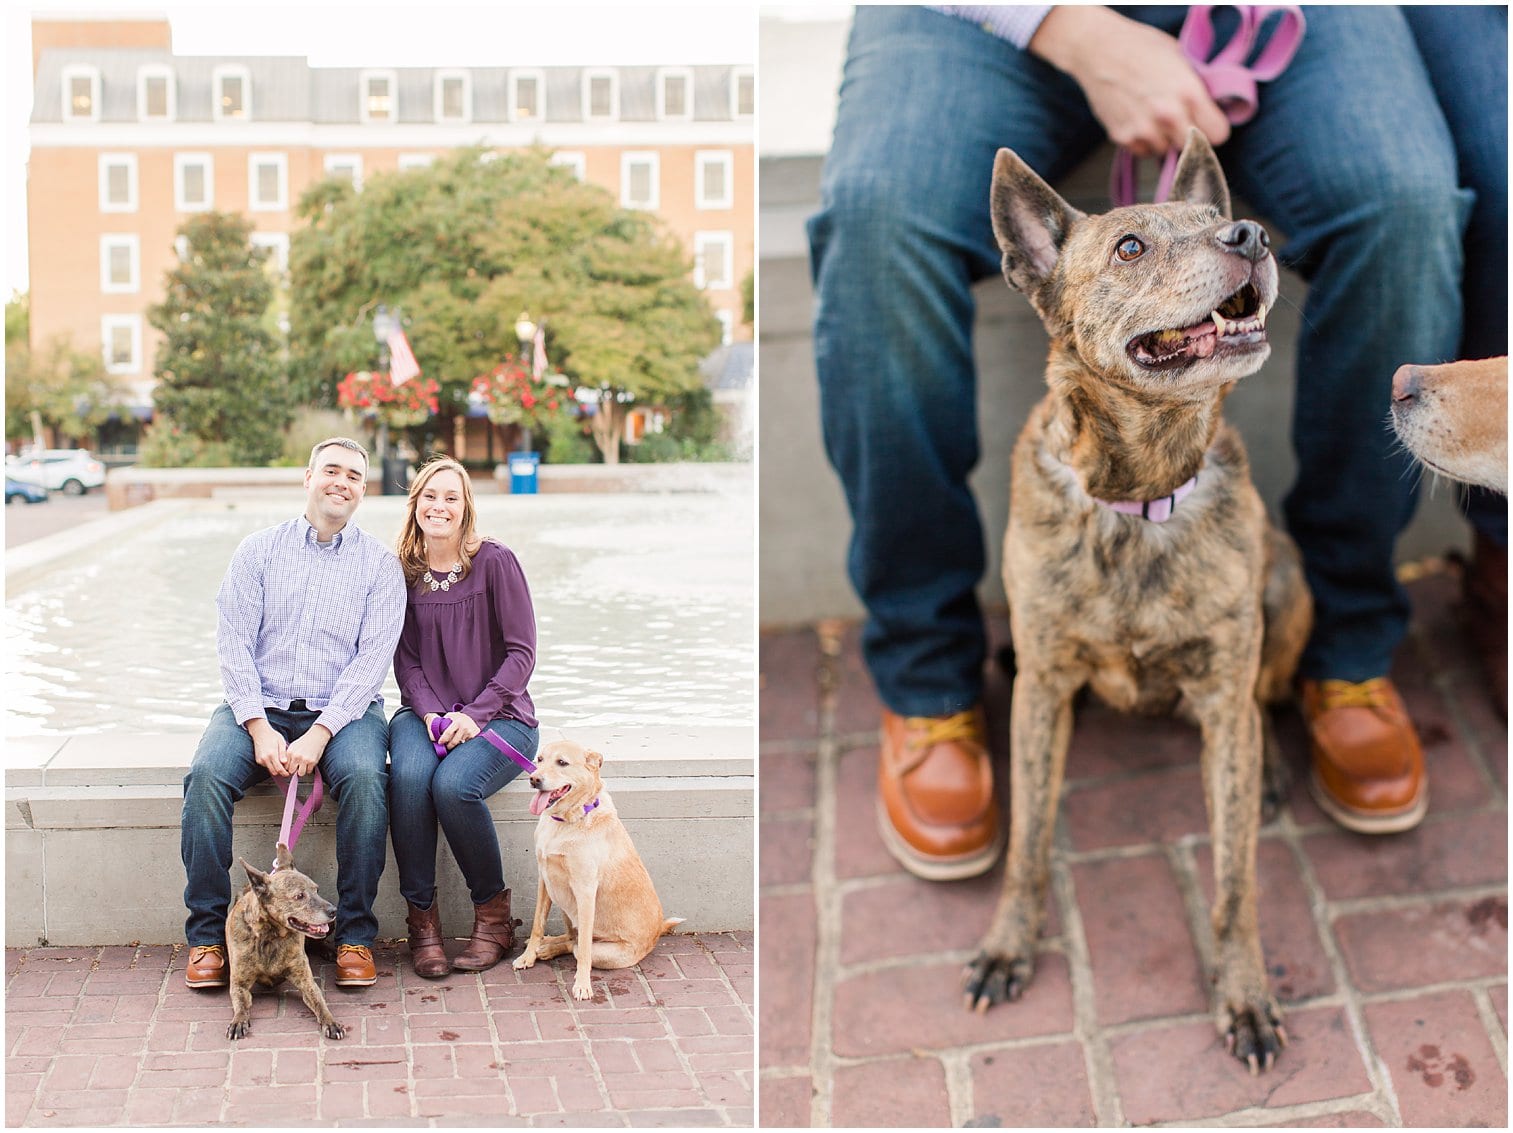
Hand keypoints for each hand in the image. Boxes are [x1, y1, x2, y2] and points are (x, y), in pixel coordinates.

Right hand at [247, 718, 288, 776]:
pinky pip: (266, 766)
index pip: (279, 769)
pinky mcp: (258, 760)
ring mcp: (260, 760)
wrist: (260, 732)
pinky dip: (270, 765)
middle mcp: (265, 758)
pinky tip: (274, 759)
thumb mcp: (281, 742)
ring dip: (275, 769)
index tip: (288, 773)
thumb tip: (285, 762)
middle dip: (280, 772)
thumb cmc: (272, 736)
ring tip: (280, 763)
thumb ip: (283, 753)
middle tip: (286, 770)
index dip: (284, 773)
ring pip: (270, 770)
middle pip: (274, 772)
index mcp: (272, 754)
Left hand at [284, 725, 330, 776]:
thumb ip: (288, 755)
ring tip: (304, 766)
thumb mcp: (293, 746)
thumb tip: (285, 766)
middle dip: (295, 770)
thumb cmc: (305, 741)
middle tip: (298, 767)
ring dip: (302, 771)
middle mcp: (296, 756)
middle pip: (291, 771)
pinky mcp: (312, 762)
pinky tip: (309, 763)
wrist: (316, 736)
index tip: (291, 767)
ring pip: (300, 773)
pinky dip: (309, 769)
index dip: (288, 767)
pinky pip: (309, 771)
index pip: (285, 766)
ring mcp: (304, 760)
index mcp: (290, 752)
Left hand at [439, 711, 480, 749]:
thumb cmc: (458, 718)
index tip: (440, 743)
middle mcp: (464, 727)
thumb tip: (435, 728)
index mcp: (457, 722)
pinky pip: (465, 744)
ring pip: (459, 744)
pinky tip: (461, 741)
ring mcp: (470, 732)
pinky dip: (462, 744)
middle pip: (454, 741)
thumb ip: (444, 720)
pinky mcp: (474, 737)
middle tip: (446, 746)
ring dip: (455, 745)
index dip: (443, 739)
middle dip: (449, 746)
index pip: (448, 733)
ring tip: (453, 743)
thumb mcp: (451, 716)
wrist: (471, 719)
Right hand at [1029, 7, 1230, 156]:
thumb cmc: (1141, 47)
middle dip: (1188, 135)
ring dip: (1163, 139)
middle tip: (1180, 119)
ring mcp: (1143, 130)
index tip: (1207, 122)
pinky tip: (1137, 119)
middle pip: (1191, 147)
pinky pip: (1142, 151)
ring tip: (1153, 115)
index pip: (1218, 134)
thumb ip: (1197, 86)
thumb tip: (1213, 106)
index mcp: (1189, 93)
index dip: (1214, 128)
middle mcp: (1167, 116)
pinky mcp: (1122, 137)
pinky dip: (1142, 141)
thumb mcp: (1180, 58)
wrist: (1098, 49)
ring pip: (1164, 151)